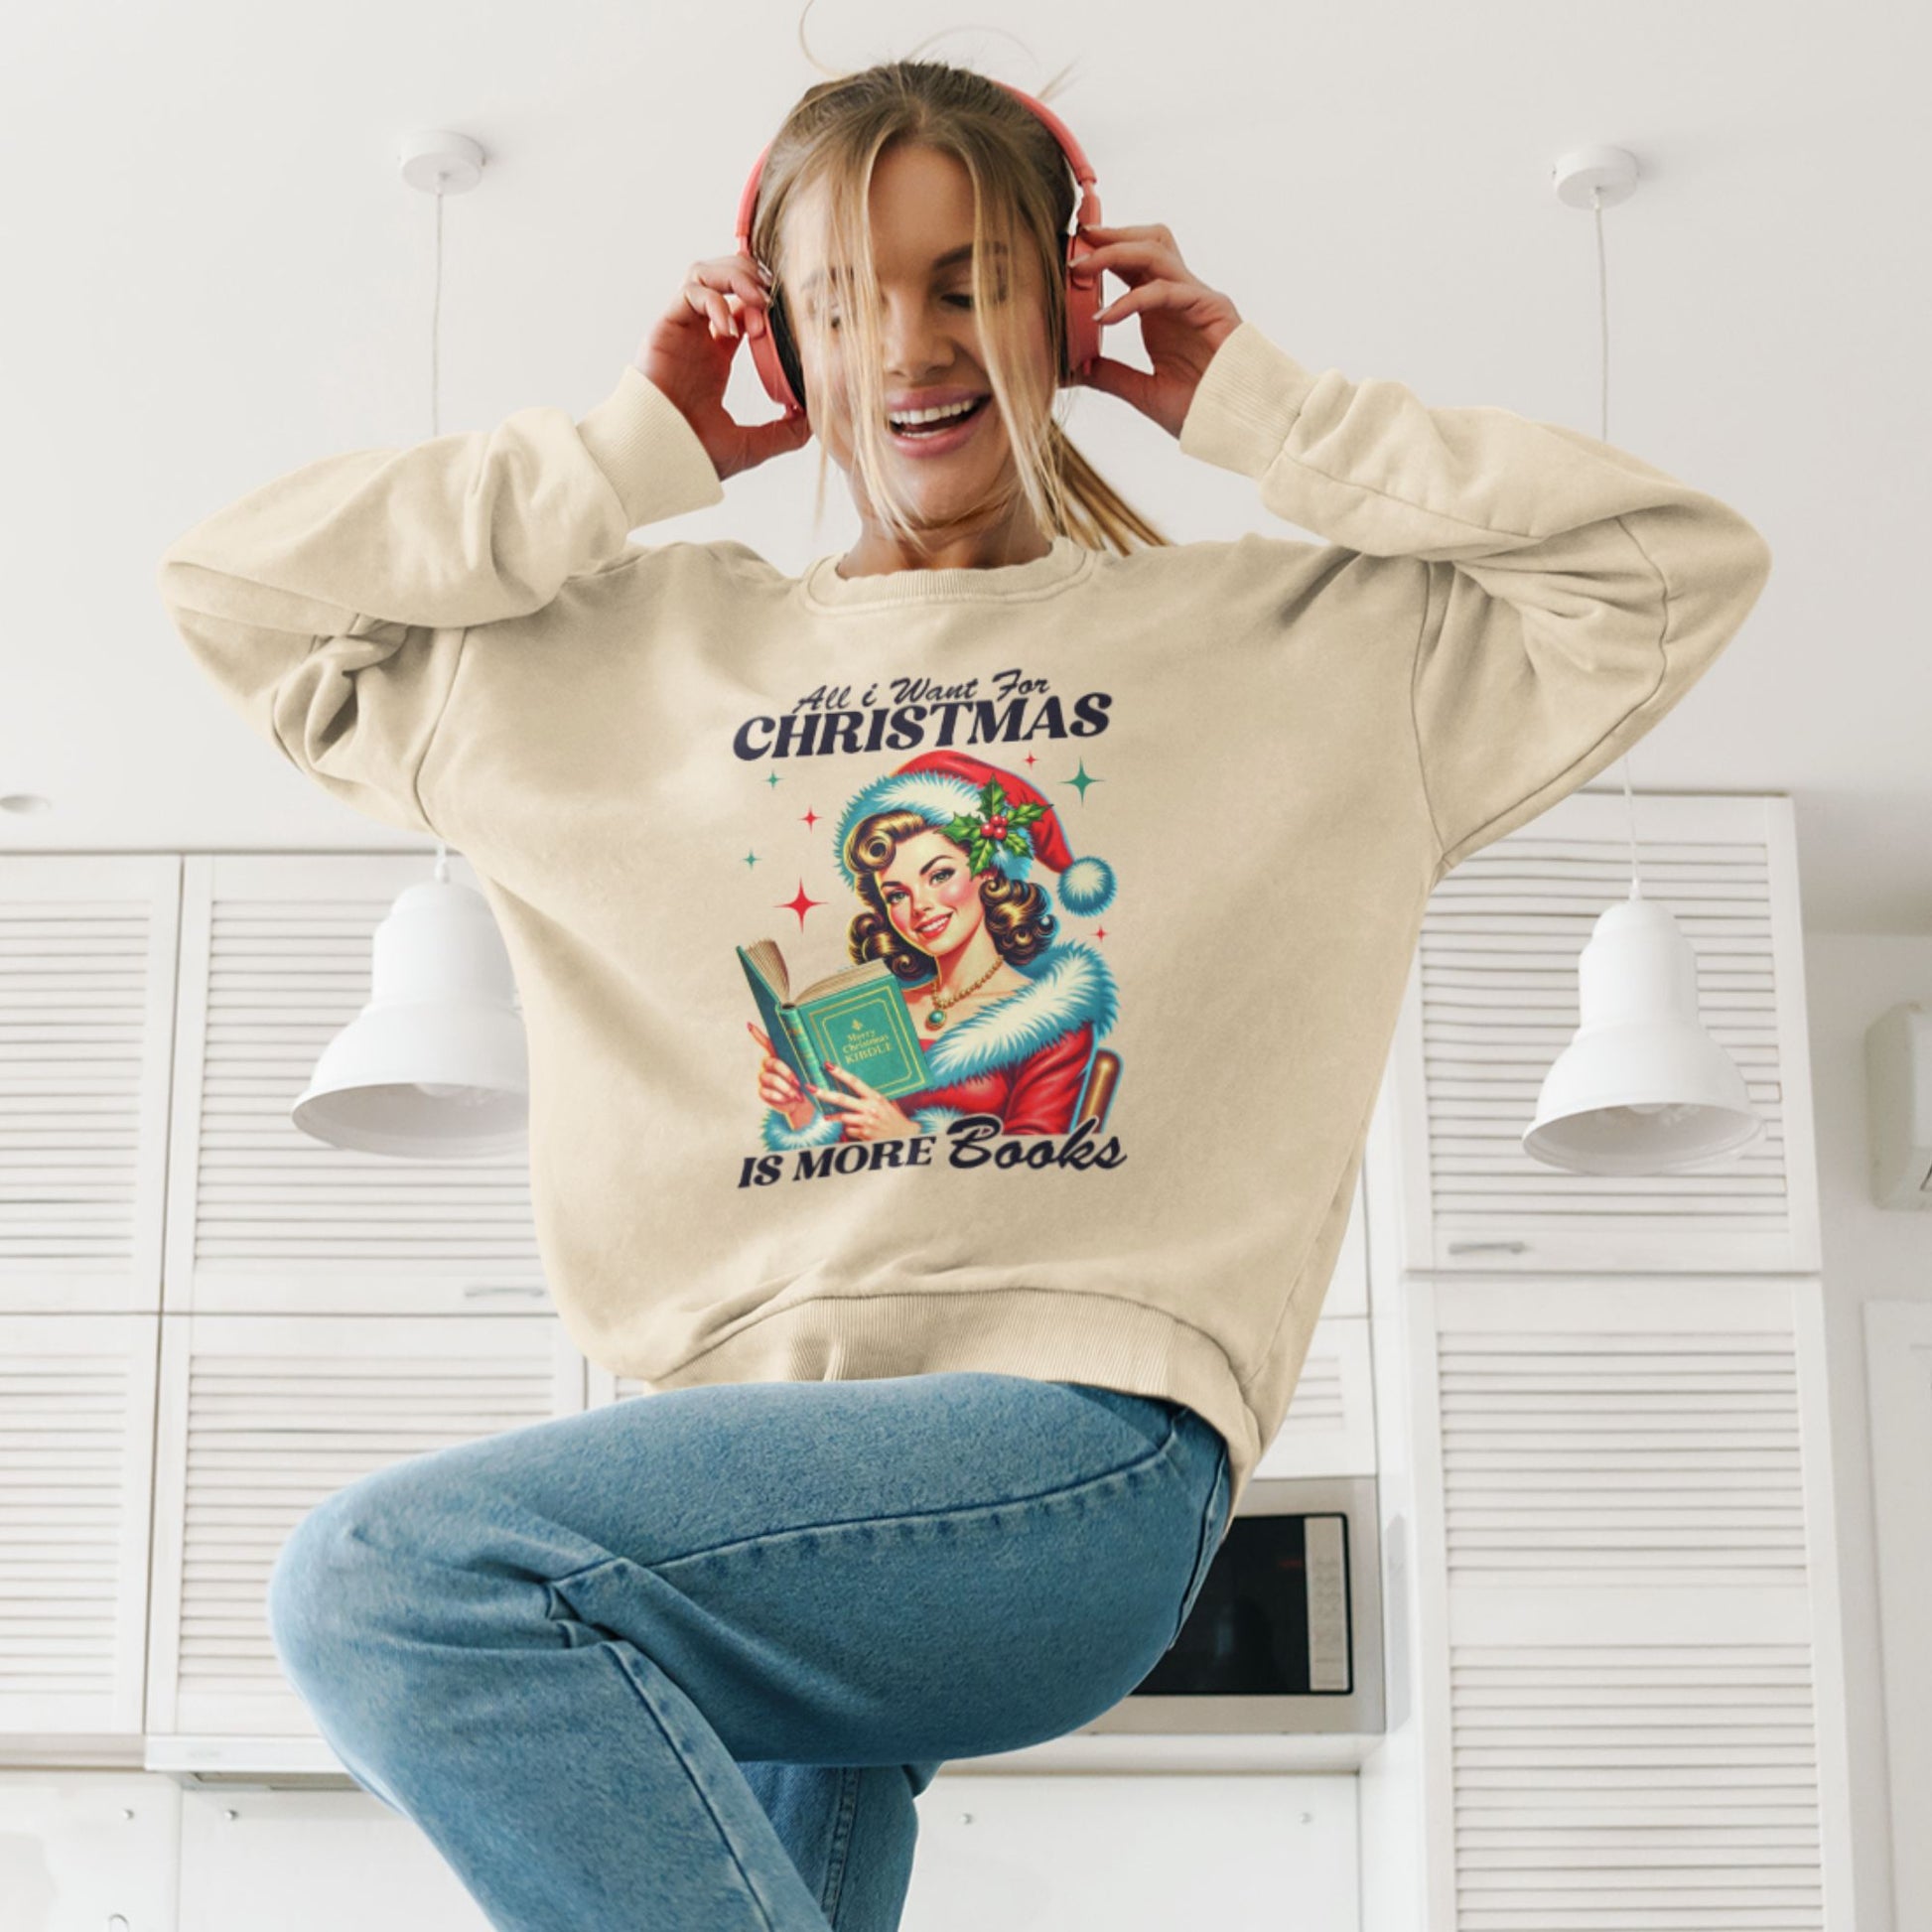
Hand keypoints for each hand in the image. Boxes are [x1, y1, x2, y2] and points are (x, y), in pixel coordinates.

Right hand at [637, 255, 812, 481]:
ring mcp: (681, 331)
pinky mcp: (666, 327)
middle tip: (772, 301)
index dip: (766, 305)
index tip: (785, 322)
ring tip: (757, 302)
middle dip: (752, 280)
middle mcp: (697, 338)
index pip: (741, 308)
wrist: (662, 458)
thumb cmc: (695, 453)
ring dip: (735, 278)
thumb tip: (813, 420)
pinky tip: (730, 329)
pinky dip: (715, 300)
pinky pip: (691, 290)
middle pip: (723, 281)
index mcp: (716, 358)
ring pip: (705, 273)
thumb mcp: (753, 445)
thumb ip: (785, 433)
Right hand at [748, 1022, 816, 1132]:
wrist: (803, 1102)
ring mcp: (763, 1077)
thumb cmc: (806, 1081)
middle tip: (798, 1082)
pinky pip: (767, 1092)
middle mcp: (767, 1064)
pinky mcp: (762, 1091)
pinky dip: (780, 1097)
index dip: (757, 1034)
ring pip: (770, 1078)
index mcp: (779, 1055)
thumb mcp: (808, 1070)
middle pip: (773, 1062)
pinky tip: (787, 1099)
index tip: (749, 1025)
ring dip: (785, 1088)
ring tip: (796, 1095)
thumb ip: (806, 1061)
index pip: (767, 1042)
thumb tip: (819, 1056)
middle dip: (787, 1073)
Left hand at [807, 1060, 918, 1141]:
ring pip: (842, 1118)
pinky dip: (850, 1130)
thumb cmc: (894, 1119)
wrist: (905, 1137)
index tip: (828, 1065)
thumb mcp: (885, 1104)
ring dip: (836, 1118)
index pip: (855, 1082)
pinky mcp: (863, 1135)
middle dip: (824, 1093)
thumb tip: (852, 1089)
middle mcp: (870, 1109)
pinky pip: (848, 1131)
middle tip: (810, 1088)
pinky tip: (859, 1131)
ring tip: (829, 1117)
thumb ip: (869, 1098)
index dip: (840, 1073)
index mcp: (875, 1097)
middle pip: (842, 1099)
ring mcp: (866, 1123)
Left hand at [1069, 223, 1242, 437]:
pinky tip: (1105, 317)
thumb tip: (1072, 369)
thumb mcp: (1143, 393)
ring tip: (1080, 268)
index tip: (1068, 249)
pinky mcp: (1212, 308)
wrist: (1238, 428)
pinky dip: (1132, 299)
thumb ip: (1110, 375)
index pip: (1130, 263)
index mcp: (1162, 309)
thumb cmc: (1201, 410)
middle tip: (1075, 239)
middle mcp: (1179, 295)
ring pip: (1156, 251)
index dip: (1101, 249)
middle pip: (1146, 241)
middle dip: (1109, 235)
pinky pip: (1166, 290)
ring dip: (1115, 252)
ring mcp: (1197, 298)